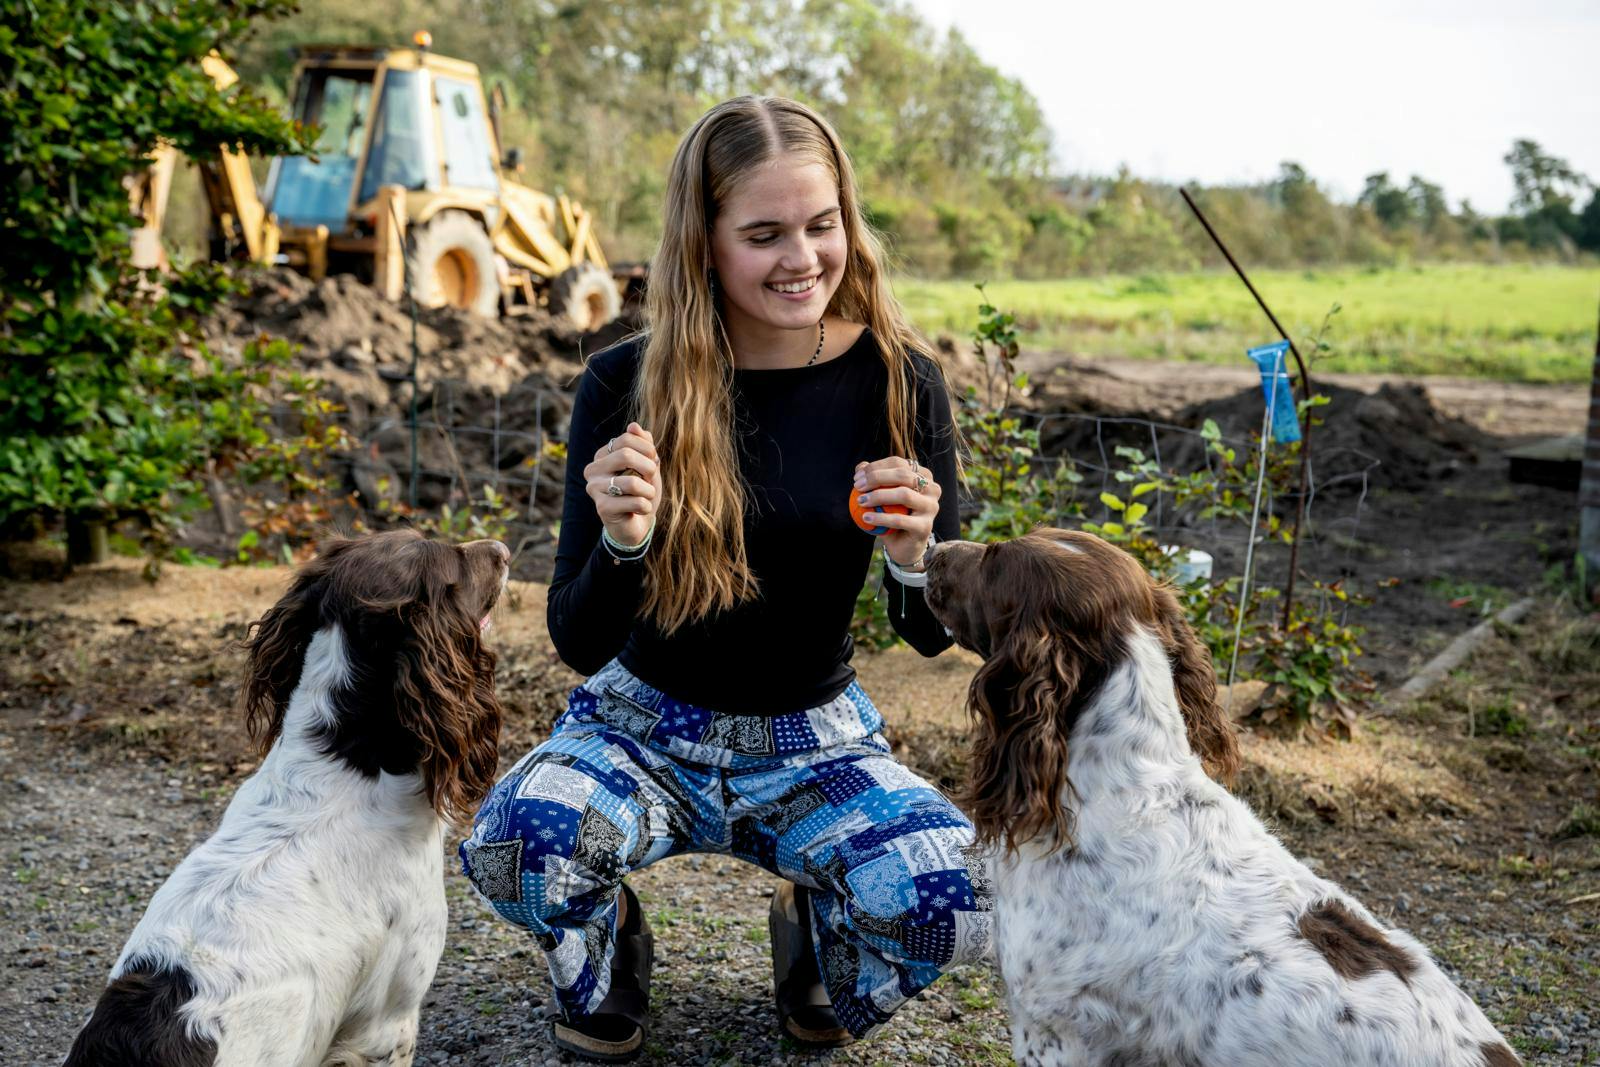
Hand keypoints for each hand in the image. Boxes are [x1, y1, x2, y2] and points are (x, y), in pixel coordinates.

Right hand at [585, 422, 661, 547]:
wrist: (637, 524)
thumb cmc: (642, 492)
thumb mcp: (648, 466)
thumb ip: (643, 445)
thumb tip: (634, 425)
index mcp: (602, 455)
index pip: (627, 439)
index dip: (648, 450)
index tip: (653, 462)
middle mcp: (593, 469)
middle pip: (626, 455)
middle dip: (649, 468)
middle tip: (651, 480)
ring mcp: (594, 488)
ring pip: (632, 482)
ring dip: (649, 491)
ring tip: (647, 497)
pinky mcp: (602, 508)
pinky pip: (635, 502)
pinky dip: (646, 506)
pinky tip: (640, 510)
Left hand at [854, 456, 938, 568]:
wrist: (903, 545)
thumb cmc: (891, 515)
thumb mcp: (881, 496)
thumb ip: (873, 480)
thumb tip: (860, 467)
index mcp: (923, 476)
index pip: (898, 463)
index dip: (875, 467)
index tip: (857, 478)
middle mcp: (932, 488)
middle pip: (903, 475)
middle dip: (876, 478)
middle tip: (857, 487)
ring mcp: (931, 507)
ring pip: (904, 494)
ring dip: (878, 496)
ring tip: (860, 501)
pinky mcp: (926, 526)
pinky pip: (900, 520)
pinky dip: (880, 518)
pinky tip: (865, 518)